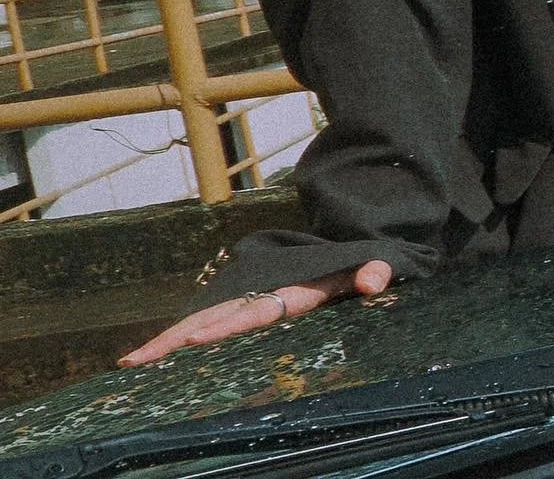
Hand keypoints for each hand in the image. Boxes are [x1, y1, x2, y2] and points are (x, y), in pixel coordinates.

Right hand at [118, 259, 392, 365]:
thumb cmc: (355, 262)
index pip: (255, 311)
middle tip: (139, 360)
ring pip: (202, 320)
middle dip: (177, 338)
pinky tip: (148, 359)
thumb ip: (374, 270)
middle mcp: (262, 292)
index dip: (226, 326)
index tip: (196, 340)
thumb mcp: (372, 262)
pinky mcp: (244, 304)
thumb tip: (373, 280)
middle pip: (215, 316)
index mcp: (292, 291)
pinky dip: (177, 339)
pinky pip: (207, 322)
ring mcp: (250, 297)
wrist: (343, 238)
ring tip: (131, 363)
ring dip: (167, 342)